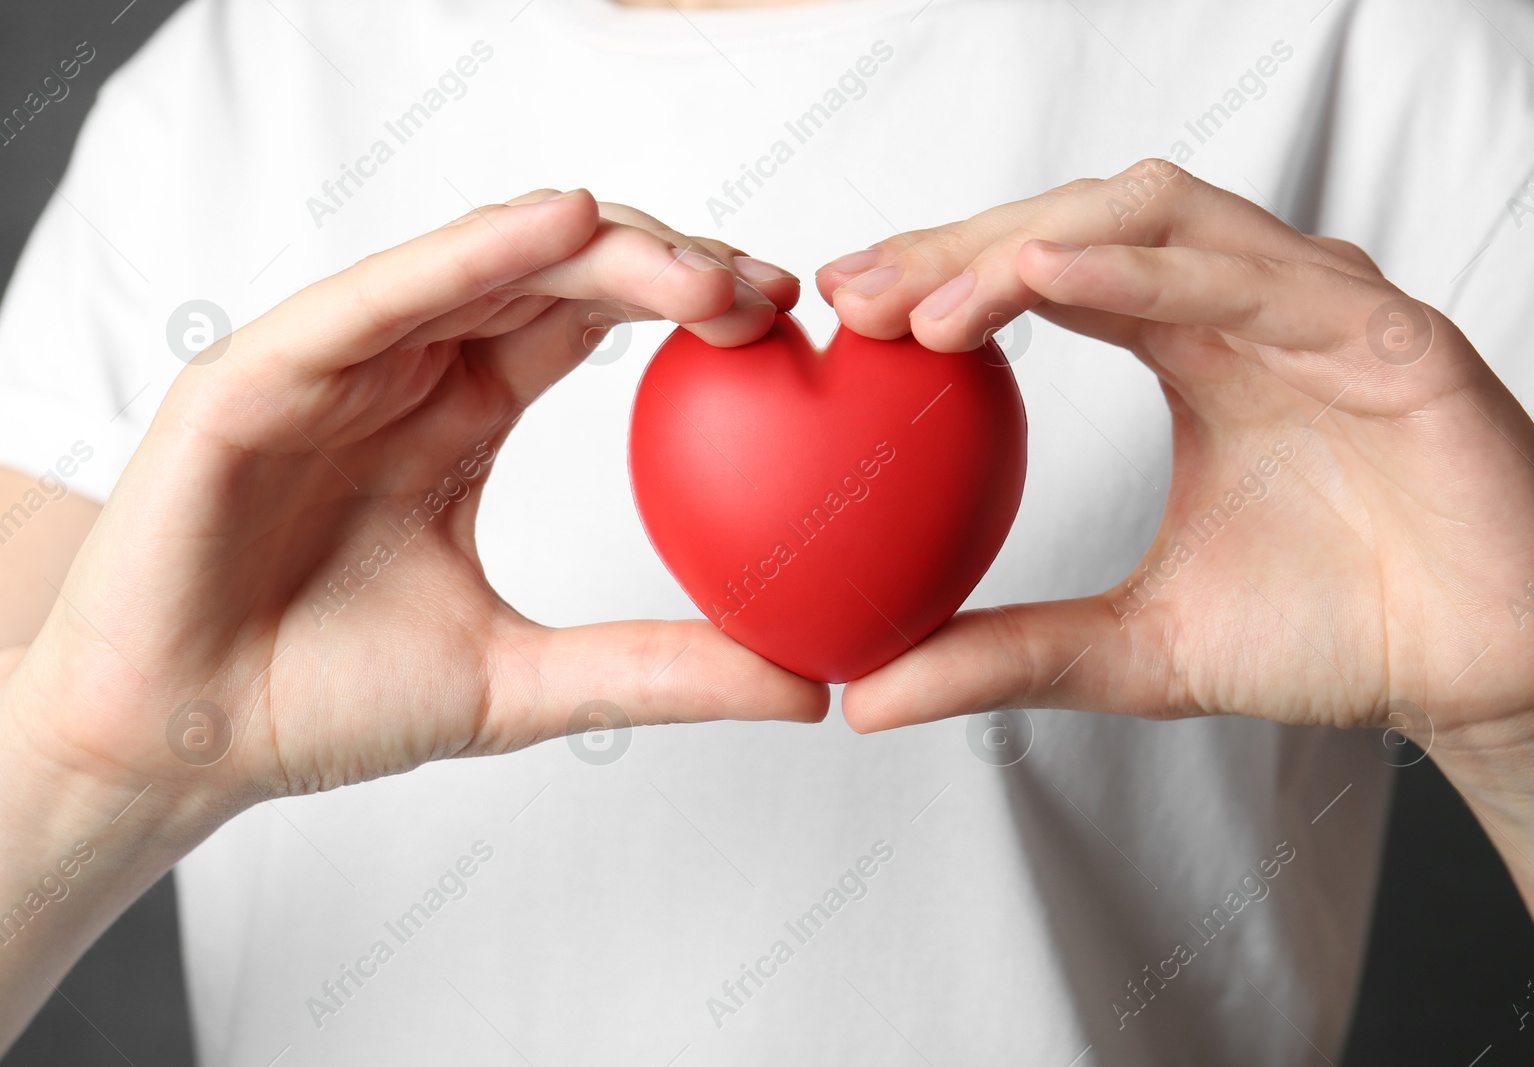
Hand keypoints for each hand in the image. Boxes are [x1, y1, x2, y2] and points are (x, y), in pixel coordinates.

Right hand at [6, 188, 825, 814]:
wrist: (185, 746)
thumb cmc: (323, 700)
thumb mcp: (525, 686)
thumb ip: (658, 672)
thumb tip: (806, 690)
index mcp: (461, 416)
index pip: (588, 322)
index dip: (687, 303)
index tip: (779, 319)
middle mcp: (406, 370)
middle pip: (551, 273)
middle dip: (665, 264)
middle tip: (764, 290)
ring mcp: (337, 362)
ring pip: (479, 261)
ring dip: (597, 250)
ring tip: (698, 270)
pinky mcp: (262, 373)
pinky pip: (378, 295)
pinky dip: (470, 253)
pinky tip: (561, 228)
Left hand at [821, 161, 1533, 769]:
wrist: (1482, 676)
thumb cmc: (1334, 632)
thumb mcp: (1136, 649)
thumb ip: (1010, 654)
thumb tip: (868, 698)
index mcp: (1193, 348)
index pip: (1052, 272)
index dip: (948, 275)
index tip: (848, 313)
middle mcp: (1249, 308)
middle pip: (1086, 222)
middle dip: (964, 245)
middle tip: (859, 294)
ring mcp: (1322, 310)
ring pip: (1162, 220)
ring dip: (1035, 242)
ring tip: (930, 302)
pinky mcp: (1392, 339)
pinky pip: (1259, 279)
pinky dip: (1149, 271)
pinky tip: (1050, 279)